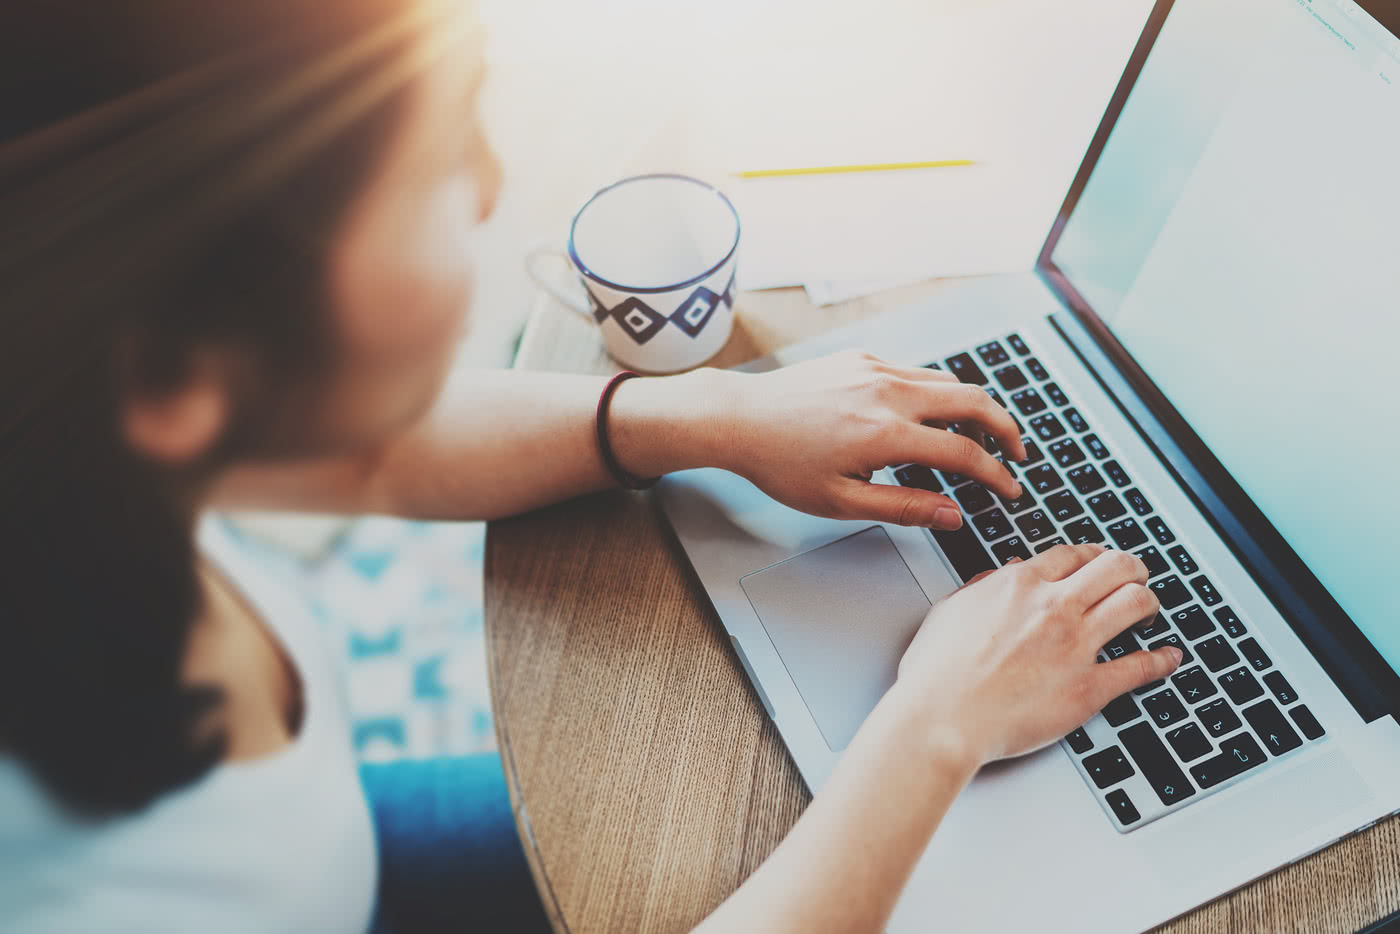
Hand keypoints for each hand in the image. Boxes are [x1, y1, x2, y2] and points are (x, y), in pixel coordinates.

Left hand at [712, 350, 1025, 529]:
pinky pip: (916, 372)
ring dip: (973, 409)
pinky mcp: (863, 358)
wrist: (741, 418)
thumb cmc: (781, 464)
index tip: (1010, 490)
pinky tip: (929, 419)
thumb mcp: (842, 502)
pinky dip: (937, 394)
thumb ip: (904, 509)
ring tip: (975, 440)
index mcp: (886, 434)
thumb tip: (953, 515)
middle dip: (1005, 428)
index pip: (964, 454)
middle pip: (974, 401)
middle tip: (1016, 454)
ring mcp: (876, 369)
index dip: (997, 475)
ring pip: (948, 382)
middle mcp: (888, 393)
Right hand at [891, 544, 1180, 767]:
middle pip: (1116, 567)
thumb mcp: (949, 612)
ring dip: (1149, 602)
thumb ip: (981, 588)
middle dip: (1132, 568)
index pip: (1073, 554)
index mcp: (1019, 586)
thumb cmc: (936, 674)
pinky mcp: (1090, 688)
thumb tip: (1000, 577)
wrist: (942, 720)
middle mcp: (1054, 607)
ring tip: (1148, 610)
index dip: (1092, 556)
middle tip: (1135, 578)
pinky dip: (1162, 660)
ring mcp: (1076, 646)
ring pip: (1136, 603)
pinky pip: (1141, 667)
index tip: (1098, 563)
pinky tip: (1169, 658)